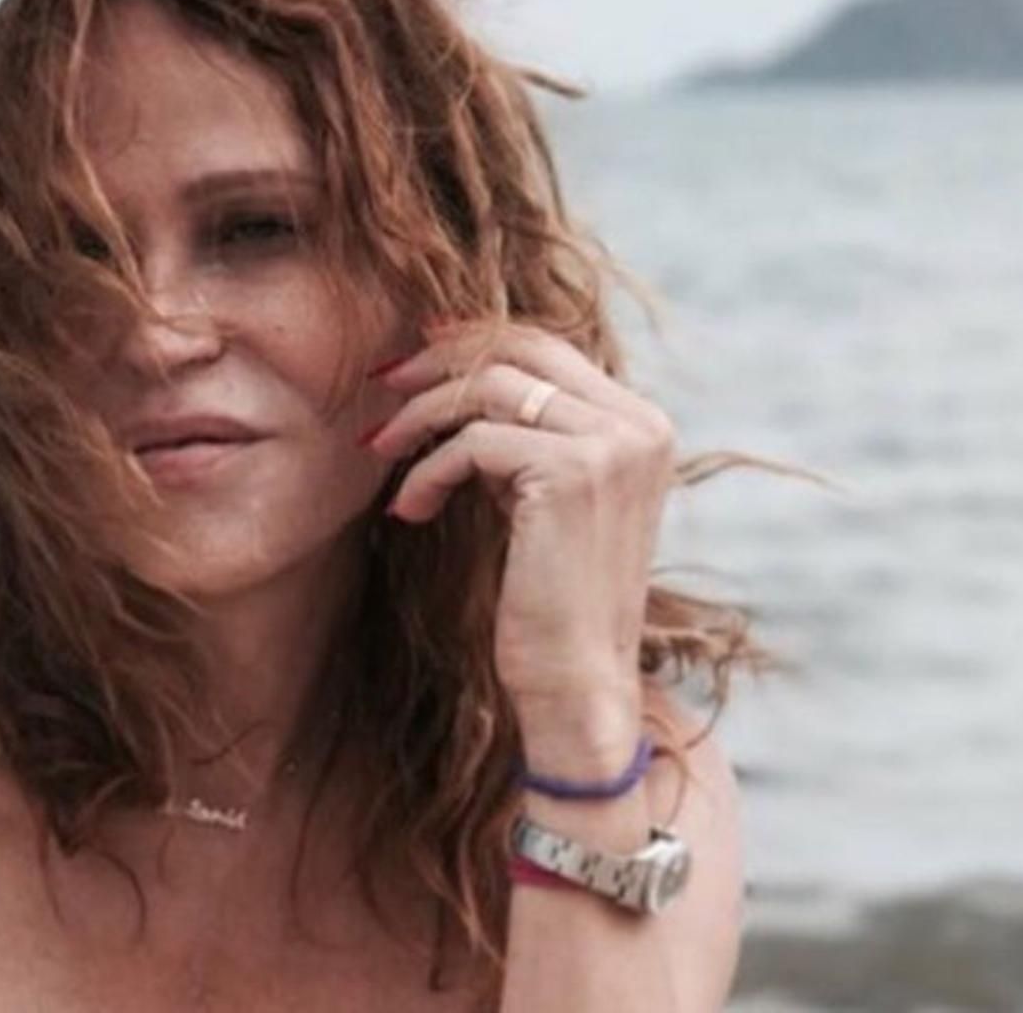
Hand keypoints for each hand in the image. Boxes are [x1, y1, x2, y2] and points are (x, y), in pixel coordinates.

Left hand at [361, 318, 677, 710]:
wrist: (577, 680)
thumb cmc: (550, 597)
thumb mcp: (544, 496)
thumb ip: (526, 434)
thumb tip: (455, 373)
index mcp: (642, 423)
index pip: (546, 345)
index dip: (471, 341)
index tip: (413, 359)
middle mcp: (639, 424)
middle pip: (517, 348)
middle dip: (438, 361)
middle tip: (381, 385)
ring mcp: (611, 445)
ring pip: (487, 388)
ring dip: (420, 417)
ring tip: (381, 451)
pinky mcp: (571, 473)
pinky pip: (473, 444)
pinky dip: (428, 471)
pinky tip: (409, 510)